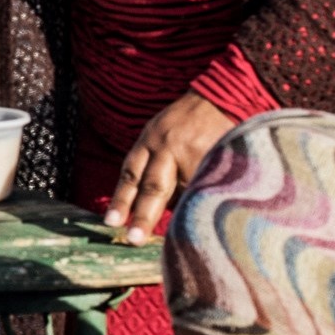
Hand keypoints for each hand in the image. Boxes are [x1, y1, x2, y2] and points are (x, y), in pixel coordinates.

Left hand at [103, 92, 235, 245]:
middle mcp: (168, 147)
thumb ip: (152, 164)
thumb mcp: (160, 132)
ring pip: (184, 193)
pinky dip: (205, 201)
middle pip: (154, 187)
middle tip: (135, 239)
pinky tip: (209, 212)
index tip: (112, 222)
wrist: (223, 95)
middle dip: (143, 216)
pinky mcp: (217, 158)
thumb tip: (147, 207)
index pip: (131, 174)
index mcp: (150, 140)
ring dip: (184, 212)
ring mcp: (195, 154)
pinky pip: (208, 188)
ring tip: (187, 230)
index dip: (121, 200)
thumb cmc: (187, 121)